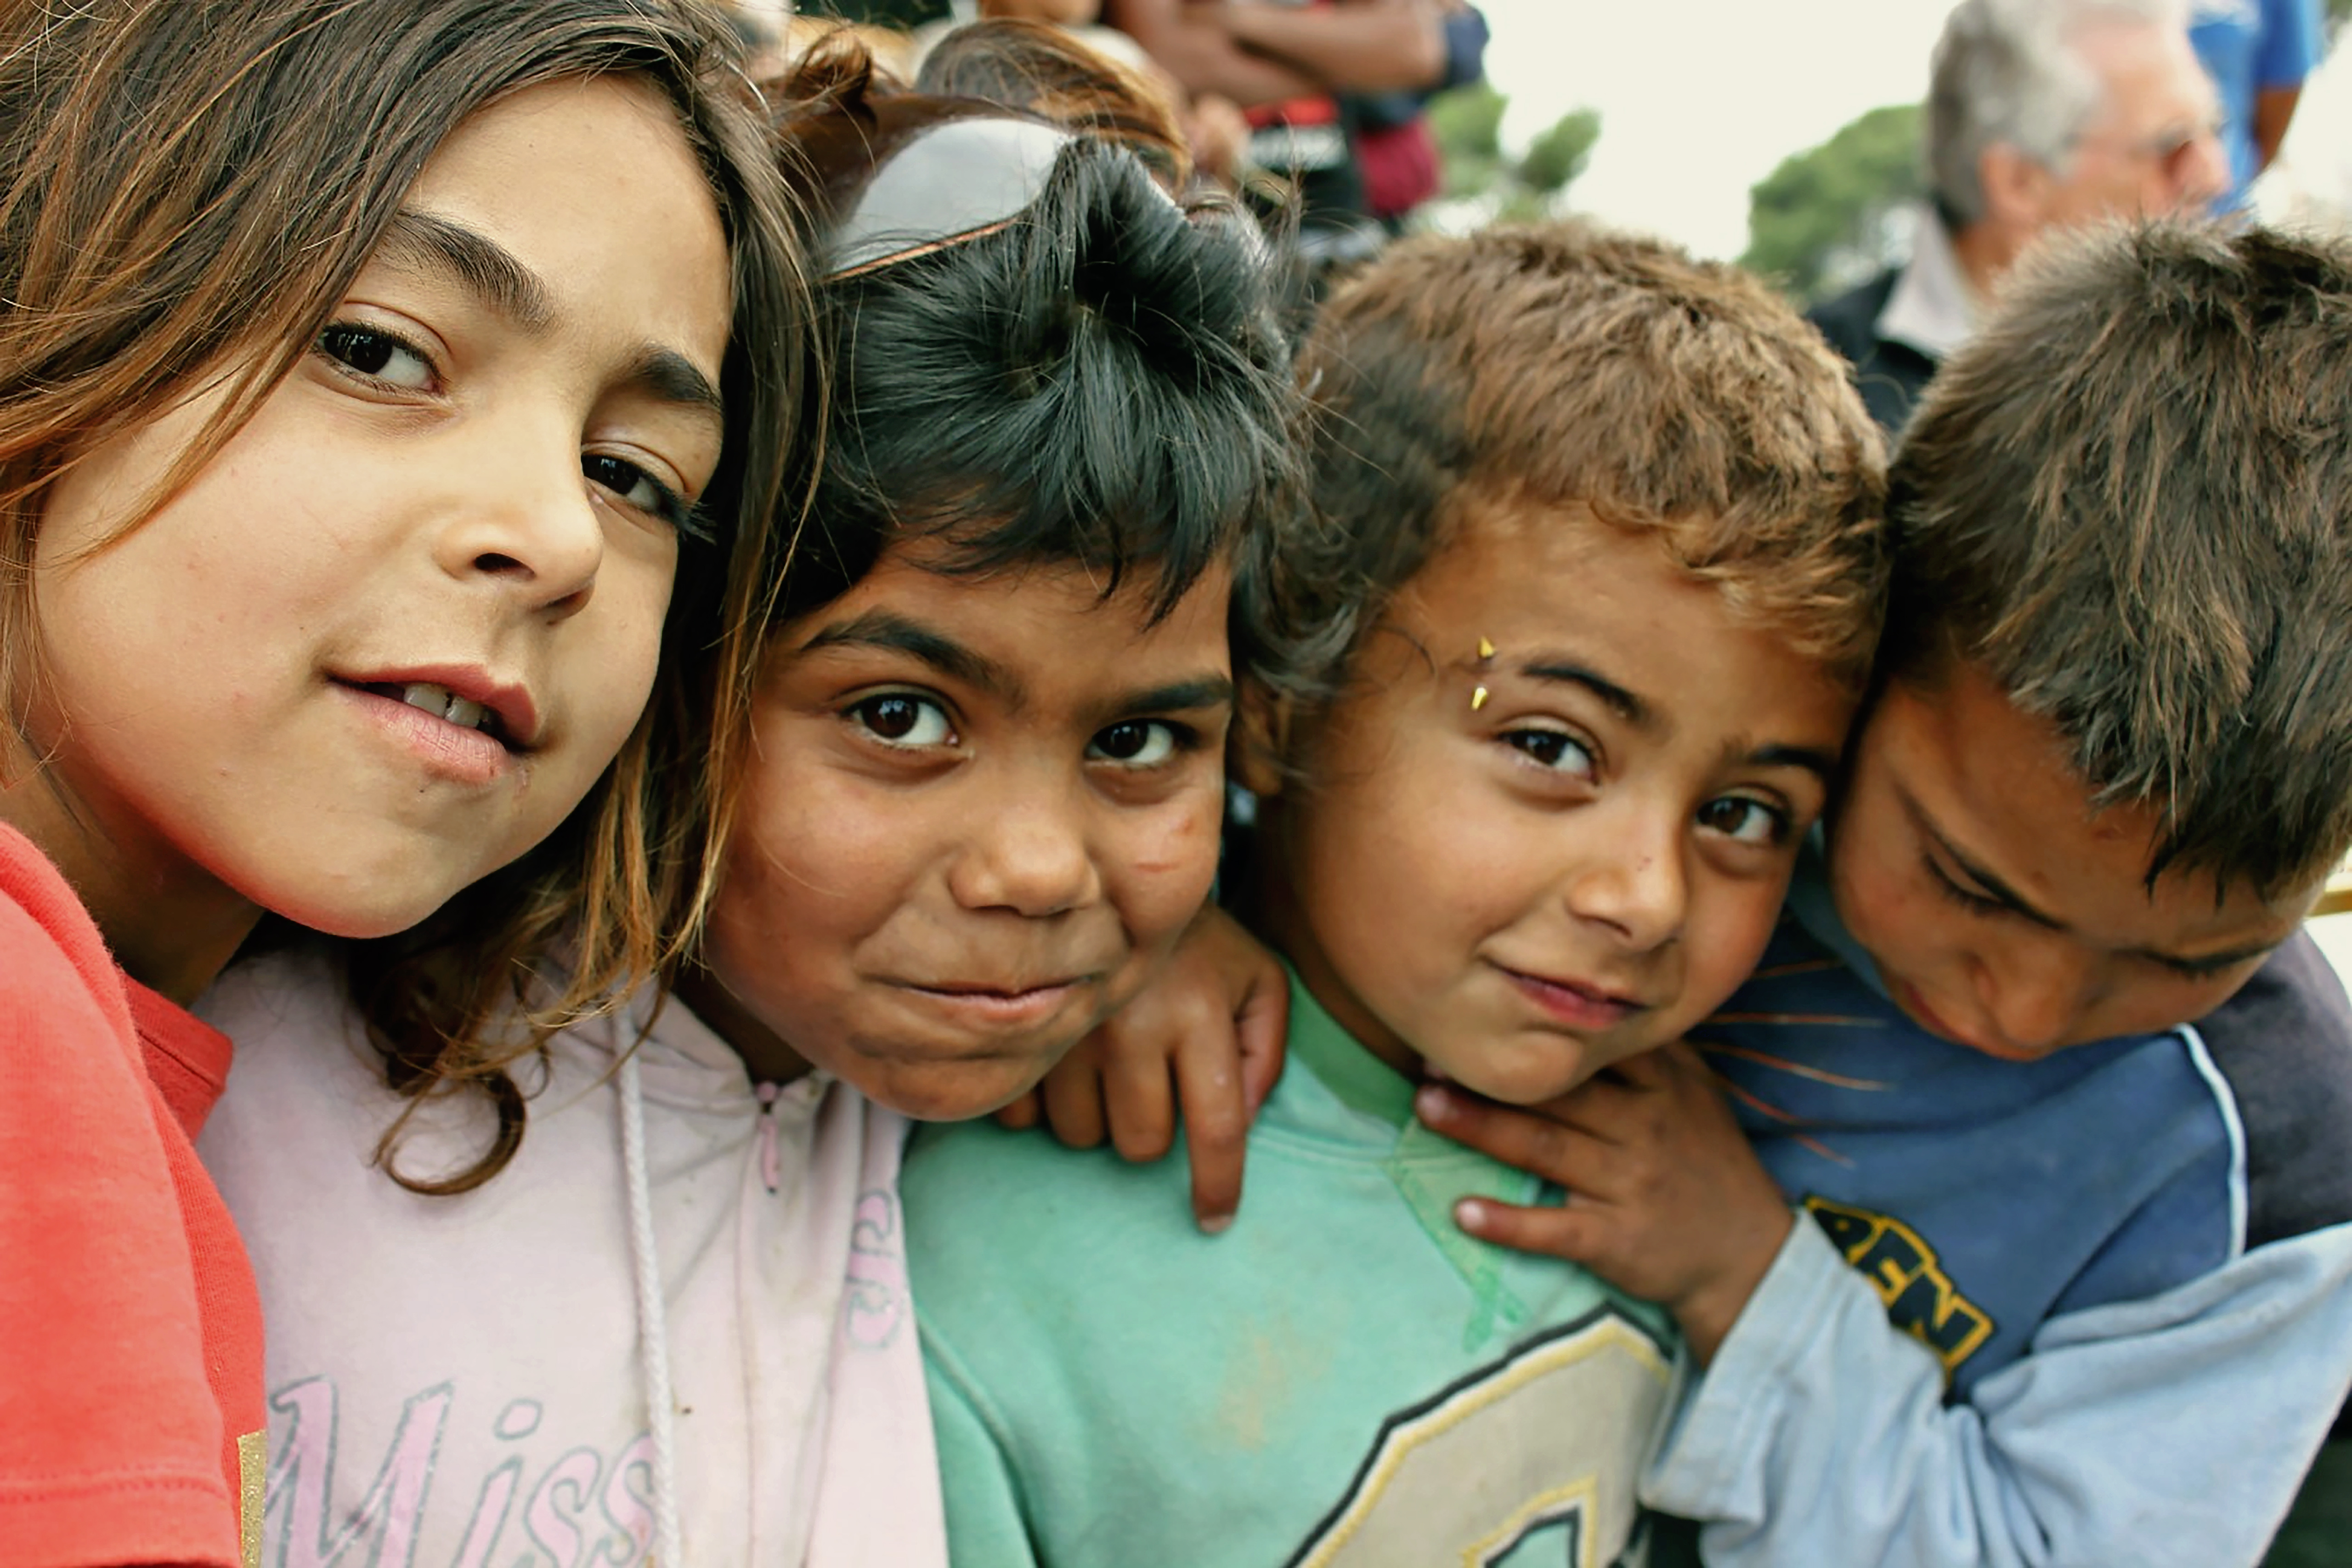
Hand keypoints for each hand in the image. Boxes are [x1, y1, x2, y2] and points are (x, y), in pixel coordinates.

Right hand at [995, 904, 1287, 1232]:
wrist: (1111, 880)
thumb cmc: (1196, 942)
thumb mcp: (1257, 978)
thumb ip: (1268, 1049)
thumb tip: (1241, 1122)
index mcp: (1198, 1011)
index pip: (1215, 1126)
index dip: (1218, 1185)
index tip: (1214, 1220)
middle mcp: (1132, 1024)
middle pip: (1139, 1143)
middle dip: (1152, 1132)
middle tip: (1151, 1087)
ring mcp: (1066, 1029)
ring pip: (1081, 1136)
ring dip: (1098, 1118)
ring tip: (1106, 1067)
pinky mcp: (1016, 1032)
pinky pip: (1023, 1116)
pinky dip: (1042, 1105)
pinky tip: (1060, 1067)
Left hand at [1414, 1042, 1792, 1363]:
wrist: (1750, 1257)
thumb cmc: (1710, 1164)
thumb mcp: (1697, 1094)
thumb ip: (1652, 1049)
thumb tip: (1597, 998)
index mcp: (1661, 1085)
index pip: (1595, 1046)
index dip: (1537, 1026)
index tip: (1479, 1009)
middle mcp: (1643, 1128)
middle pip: (1557, 1093)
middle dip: (1492, 1076)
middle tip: (1429, 1056)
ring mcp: (1628, 1184)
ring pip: (1545, 1149)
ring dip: (1481, 1129)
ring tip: (1427, 1108)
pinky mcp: (1615, 1240)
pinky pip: (1554, 1230)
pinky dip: (1508, 1223)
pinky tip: (1464, 1212)